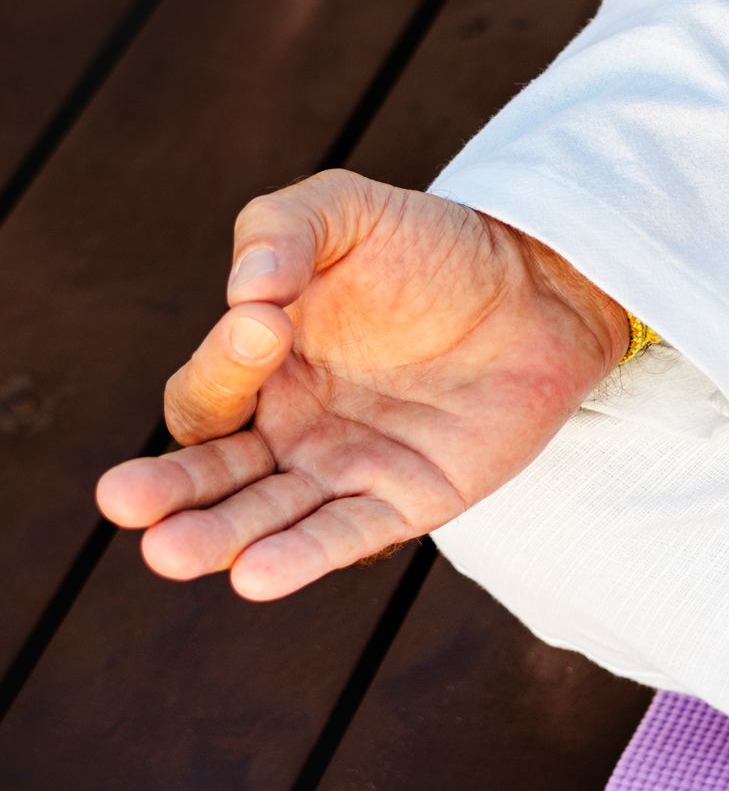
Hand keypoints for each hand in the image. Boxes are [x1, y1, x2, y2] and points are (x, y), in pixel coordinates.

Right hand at [96, 169, 629, 599]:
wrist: (542, 286)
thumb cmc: (434, 247)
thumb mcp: (347, 212)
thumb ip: (279, 230)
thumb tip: (244, 291)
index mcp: (260, 368)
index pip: (207, 394)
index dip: (223, 366)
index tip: (266, 324)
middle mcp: (291, 429)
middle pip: (211, 476)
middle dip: (166, 492)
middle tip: (124, 501)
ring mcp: (347, 470)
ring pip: (266, 519)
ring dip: (220, 538)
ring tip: (174, 553)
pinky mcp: (409, 500)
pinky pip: (347, 536)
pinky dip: (303, 558)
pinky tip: (257, 578)